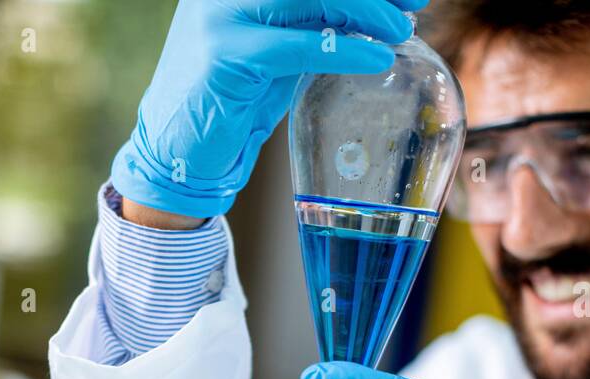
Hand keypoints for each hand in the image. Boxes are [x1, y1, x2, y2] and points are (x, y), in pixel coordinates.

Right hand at [111, 0, 424, 218]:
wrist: (176, 152)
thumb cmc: (231, 100)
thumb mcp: (278, 48)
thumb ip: (314, 22)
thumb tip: (383, 11)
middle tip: (413, 5)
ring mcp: (220, 16)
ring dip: (362, 10)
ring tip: (400, 31)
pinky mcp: (224, 56)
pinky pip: (295, 46)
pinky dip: (342, 49)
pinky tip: (375, 60)